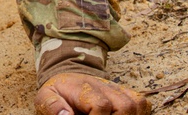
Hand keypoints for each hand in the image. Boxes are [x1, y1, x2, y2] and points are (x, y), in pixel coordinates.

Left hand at [35, 73, 150, 114]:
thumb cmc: (58, 92)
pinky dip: (138, 113)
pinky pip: (142, 103)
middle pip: (125, 106)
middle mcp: (105, 87)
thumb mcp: (45, 97)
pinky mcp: (126, 94)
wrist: (68, 75)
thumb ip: (52, 106)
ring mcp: (117, 90)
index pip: (101, 105)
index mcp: (84, 89)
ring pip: (136, 104)